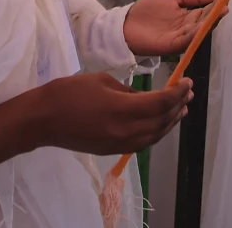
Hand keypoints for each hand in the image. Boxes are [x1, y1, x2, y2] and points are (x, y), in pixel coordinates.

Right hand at [31, 73, 193, 154]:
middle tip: (188, 93)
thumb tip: (145, 97)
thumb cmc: (69, 92)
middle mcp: (126, 131)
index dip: (178, 93)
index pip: (161, 103)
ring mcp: (120, 144)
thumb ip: (128, 91)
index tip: (188, 81)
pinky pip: (143, 142)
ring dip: (170, 122)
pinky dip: (156, 132)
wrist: (43, 120)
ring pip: (155, 135)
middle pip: (162, 121)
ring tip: (181, 109)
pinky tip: (160, 123)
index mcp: (123, 110)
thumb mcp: (102, 81)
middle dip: (178, 106)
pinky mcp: (113, 150)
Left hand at [123, 0, 222, 55]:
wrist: (126, 24)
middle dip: (216, 14)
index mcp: (190, 17)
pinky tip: (202, 26)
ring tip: (218, 13)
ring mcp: (181, 38)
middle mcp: (189, 28)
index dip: (217, 3)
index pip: (208, 10)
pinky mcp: (172, 45)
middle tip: (225, 5)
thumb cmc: (148, 11)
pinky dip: (195, 34)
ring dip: (209, 23)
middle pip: (207, 21)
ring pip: (199, 31)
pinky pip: (187, 40)